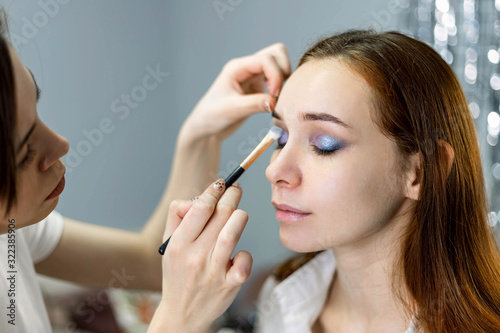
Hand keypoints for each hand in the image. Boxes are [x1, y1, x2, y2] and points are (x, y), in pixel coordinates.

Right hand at [150, 180, 251, 331]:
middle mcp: (196, 256)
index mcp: (178, 245)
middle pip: (221, 214)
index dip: (213, 190)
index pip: (200, 208)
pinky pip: (244, 259)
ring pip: (233, 231)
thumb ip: (178, 216)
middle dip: (232, 195)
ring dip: (240, 216)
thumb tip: (198, 198)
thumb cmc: (178, 273)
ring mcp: (214, 271)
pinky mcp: (230, 284)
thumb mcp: (168, 245)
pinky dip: (244, 253)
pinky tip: (236, 254)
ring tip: (238, 214)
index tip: (220, 183)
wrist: (182, 314)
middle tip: (236, 189)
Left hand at [180, 43, 290, 142]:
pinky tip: (274, 103)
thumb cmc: (213, 116)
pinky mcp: (259, 87)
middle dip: (283, 71)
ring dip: (284, 79)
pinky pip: (278, 80)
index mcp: (237, 68)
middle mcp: (247, 68)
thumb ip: (254, 104)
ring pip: (279, 64)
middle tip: (278, 93)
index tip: (274, 95)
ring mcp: (254, 76)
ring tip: (277, 98)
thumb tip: (275, 102)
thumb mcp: (232, 110)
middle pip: (276, 53)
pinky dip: (282, 88)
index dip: (275, 75)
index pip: (266, 59)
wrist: (207, 127)